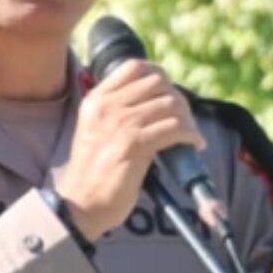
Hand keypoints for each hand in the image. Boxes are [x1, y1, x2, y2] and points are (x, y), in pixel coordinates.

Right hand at [57, 60, 205, 239]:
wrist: (79, 205)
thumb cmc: (92, 173)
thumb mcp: (95, 130)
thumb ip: (117, 112)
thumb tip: (158, 101)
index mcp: (96, 100)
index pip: (135, 67)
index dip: (160, 76)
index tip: (169, 94)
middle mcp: (106, 107)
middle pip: (158, 83)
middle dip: (178, 100)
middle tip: (184, 120)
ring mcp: (120, 124)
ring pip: (171, 104)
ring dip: (188, 120)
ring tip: (190, 136)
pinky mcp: (134, 145)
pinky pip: (174, 128)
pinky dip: (191, 135)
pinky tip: (194, 145)